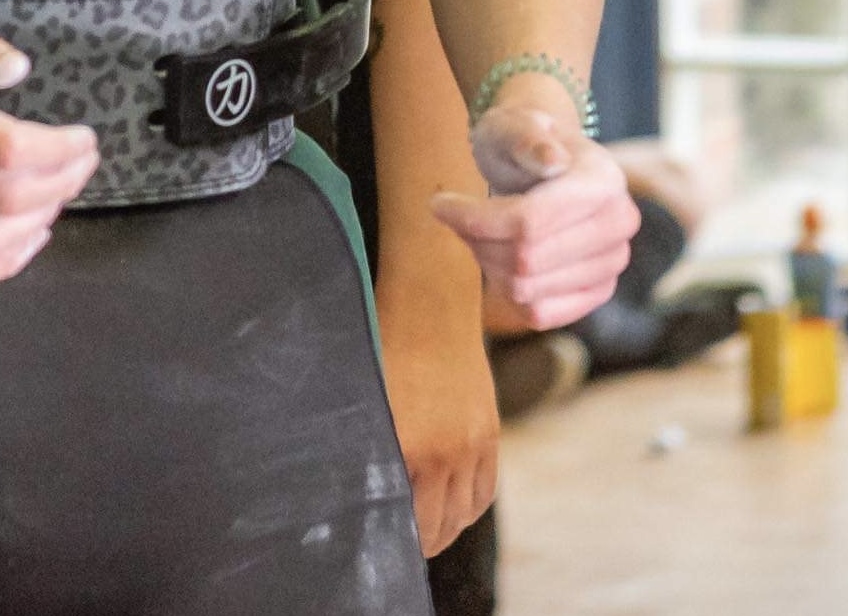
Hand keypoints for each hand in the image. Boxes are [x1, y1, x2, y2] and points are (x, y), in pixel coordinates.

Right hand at [0, 34, 98, 292]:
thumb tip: (19, 67)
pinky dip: (3, 265)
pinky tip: (30, 236)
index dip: (58, 150)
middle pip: (2, 197)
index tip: (85, 140)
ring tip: (58, 195)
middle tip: (82, 166)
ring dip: (38, 222)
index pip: (5, 146)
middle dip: (60, 184)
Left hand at [377, 282, 498, 555]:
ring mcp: (471, 444)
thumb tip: (357, 480)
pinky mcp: (490, 431)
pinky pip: (485, 489)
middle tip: (402, 545)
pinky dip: (470, 508)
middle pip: (436, 524)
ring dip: (446, 529)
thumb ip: (368, 443)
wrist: (431, 301)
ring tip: (427, 534)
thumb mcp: (366, 395)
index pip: (403, 519)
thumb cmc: (383, 339)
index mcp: (404, 446)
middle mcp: (442, 453)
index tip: (379, 543)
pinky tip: (455, 511)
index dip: (393, 539)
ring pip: (463, 513)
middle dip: (419, 542)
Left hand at [431, 105, 638, 329]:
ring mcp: (612, 262)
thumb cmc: (519, 139)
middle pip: (526, 259)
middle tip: (455, 214)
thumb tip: (551, 160)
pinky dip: (506, 289)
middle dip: (476, 239)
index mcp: (604, 179)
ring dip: (487, 261)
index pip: (530, 221)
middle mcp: (619, 223)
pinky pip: (539, 313)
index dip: (476, 219)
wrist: (542, 161)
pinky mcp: (598, 292)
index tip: (438, 204)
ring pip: (527, 289)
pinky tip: (496, 254)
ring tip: (477, 230)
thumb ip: (526, 136)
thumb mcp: (512, 125)